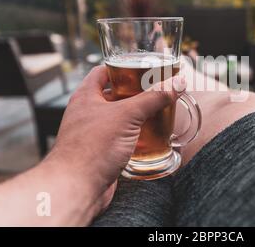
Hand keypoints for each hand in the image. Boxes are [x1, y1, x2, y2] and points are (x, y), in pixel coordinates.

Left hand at [42, 65, 185, 216]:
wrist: (77, 186)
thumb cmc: (93, 147)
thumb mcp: (128, 115)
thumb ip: (154, 98)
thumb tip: (176, 84)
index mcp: (86, 96)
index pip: (102, 72)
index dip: (121, 68)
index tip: (140, 68)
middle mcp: (87, 112)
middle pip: (113, 95)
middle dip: (134, 93)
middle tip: (154, 91)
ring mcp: (93, 133)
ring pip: (118, 118)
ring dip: (136, 116)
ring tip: (157, 111)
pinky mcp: (101, 152)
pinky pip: (119, 138)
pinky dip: (134, 136)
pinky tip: (150, 137)